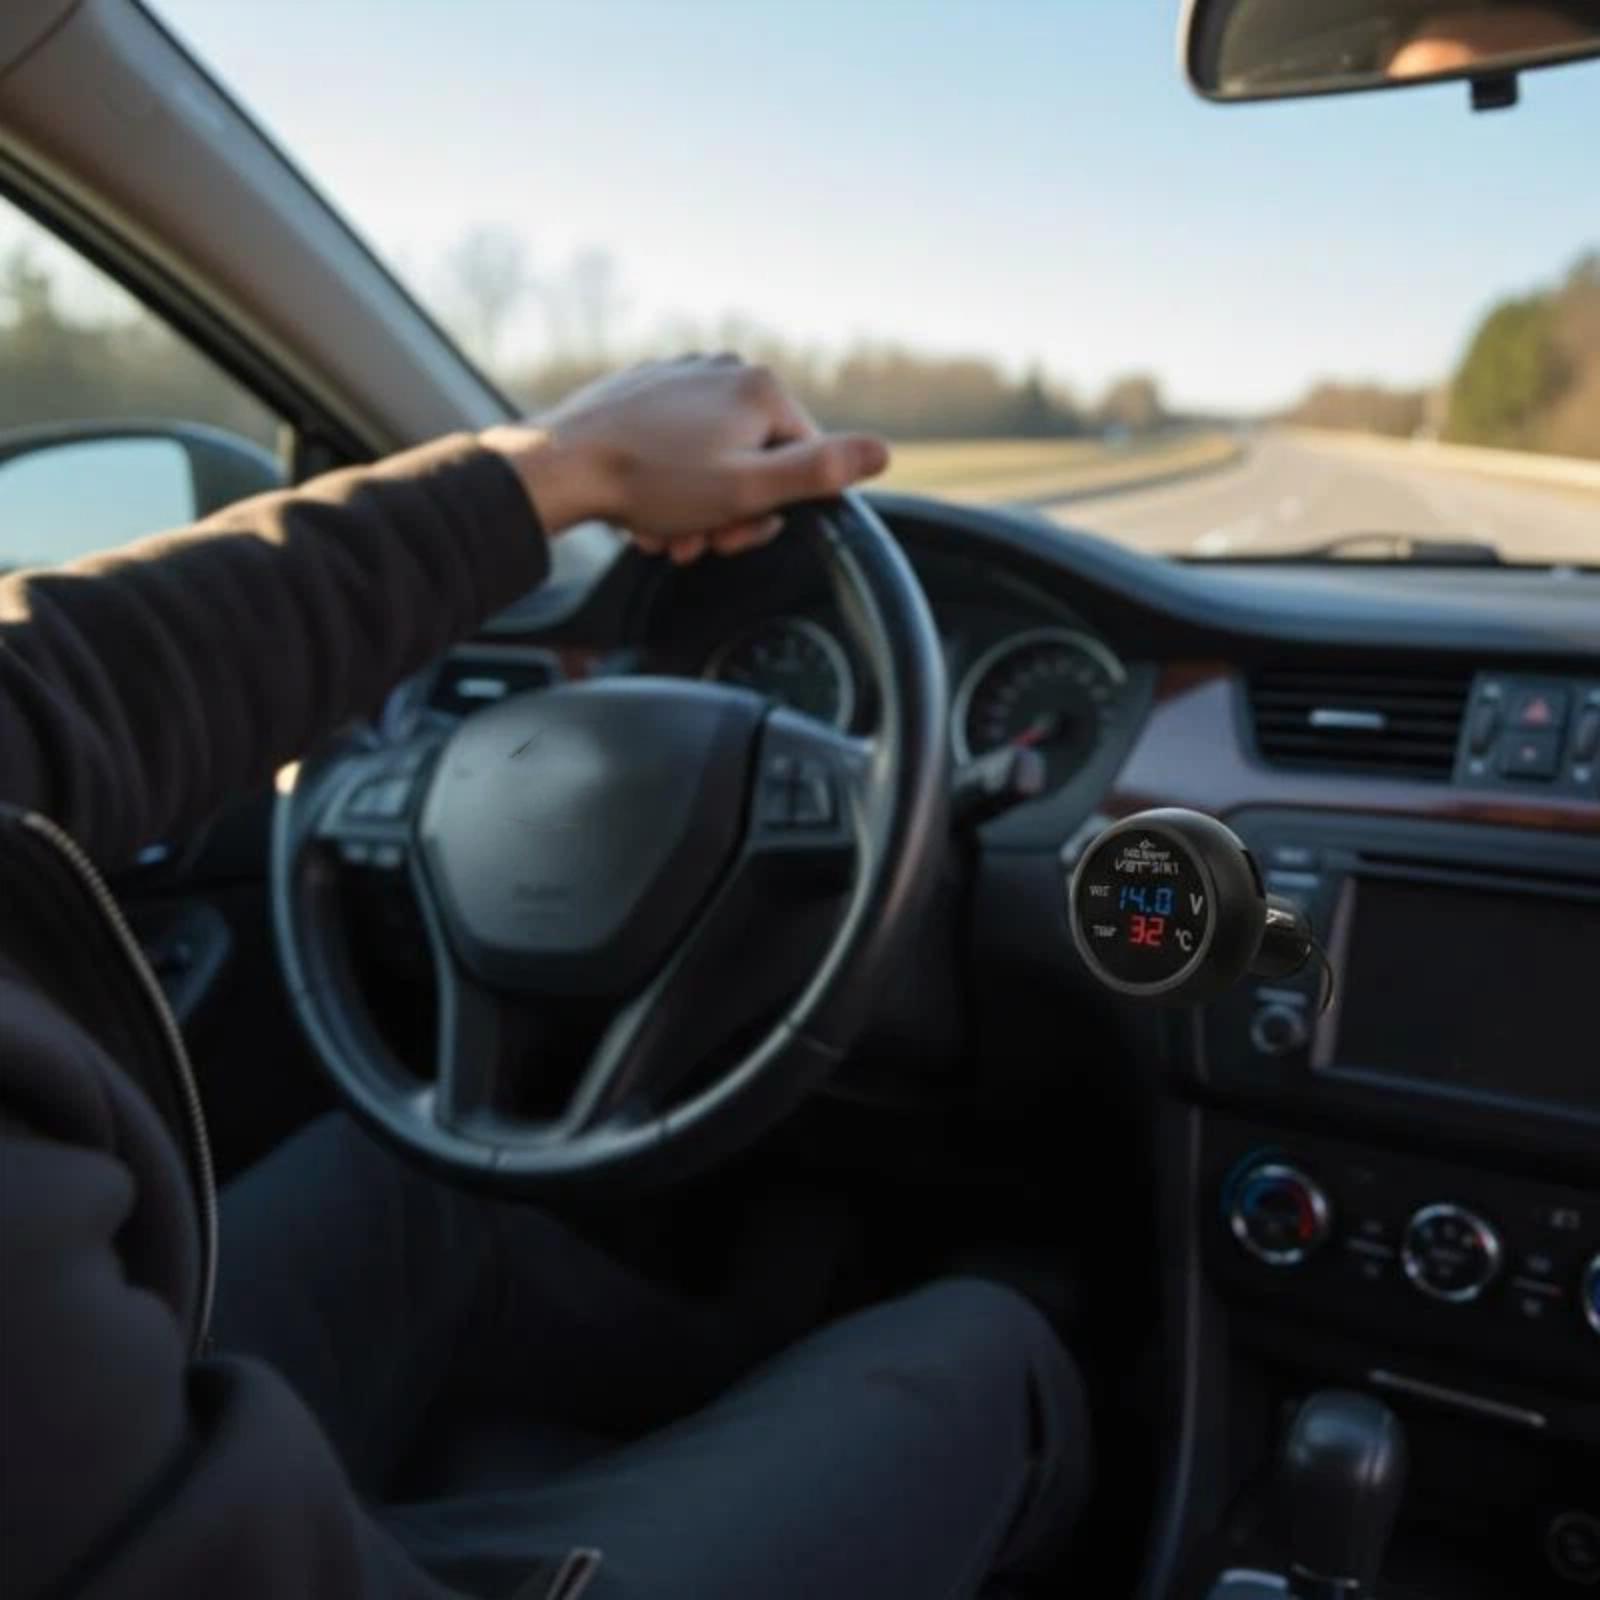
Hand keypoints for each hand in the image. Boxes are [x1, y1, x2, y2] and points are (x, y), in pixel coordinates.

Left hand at [481, 355, 889, 562]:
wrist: (559, 465)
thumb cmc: (652, 482)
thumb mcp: (748, 490)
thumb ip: (819, 472)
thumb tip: (881, 454)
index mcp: (761, 389)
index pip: (804, 460)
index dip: (774, 511)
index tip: (734, 534)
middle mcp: (726, 369)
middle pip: (758, 459)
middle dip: (731, 511)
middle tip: (696, 540)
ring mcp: (683, 375)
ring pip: (716, 457)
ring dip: (698, 506)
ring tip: (666, 529)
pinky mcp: (646, 391)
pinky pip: (679, 443)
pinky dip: (670, 481)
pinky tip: (646, 506)